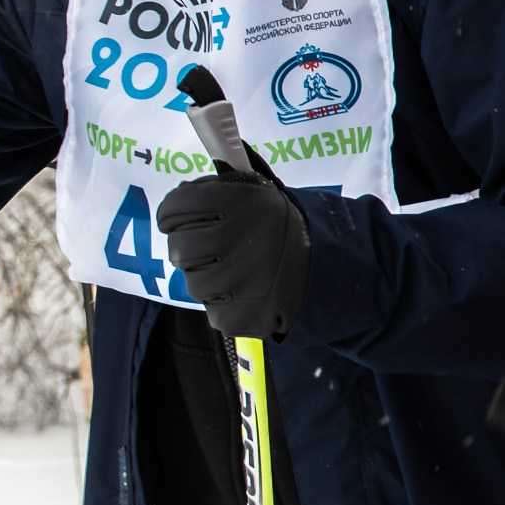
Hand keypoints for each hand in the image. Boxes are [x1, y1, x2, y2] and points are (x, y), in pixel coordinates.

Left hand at [157, 168, 309, 338]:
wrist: (330, 269)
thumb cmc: (282, 230)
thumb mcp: (258, 194)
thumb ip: (217, 190)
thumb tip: (181, 190)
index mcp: (238, 201)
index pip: (174, 209)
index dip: (174, 216)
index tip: (182, 221)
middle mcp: (235, 237)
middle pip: (178, 249)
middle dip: (192, 250)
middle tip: (217, 251)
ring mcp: (236, 280)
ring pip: (194, 284)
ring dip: (211, 279)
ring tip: (240, 273)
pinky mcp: (239, 314)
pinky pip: (213, 311)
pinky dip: (226, 305)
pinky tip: (248, 294)